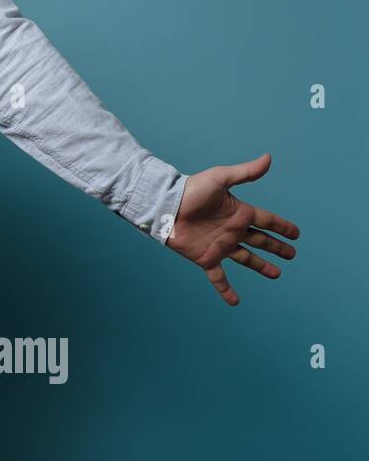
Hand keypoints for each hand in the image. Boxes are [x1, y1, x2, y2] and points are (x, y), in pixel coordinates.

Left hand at [165, 153, 299, 305]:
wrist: (164, 207)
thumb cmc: (190, 190)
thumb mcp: (220, 179)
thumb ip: (245, 172)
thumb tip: (268, 158)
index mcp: (239, 213)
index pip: (267, 221)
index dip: (282, 227)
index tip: (296, 233)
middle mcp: (232, 230)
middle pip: (261, 241)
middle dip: (276, 247)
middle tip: (292, 254)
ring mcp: (220, 245)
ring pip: (246, 258)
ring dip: (261, 266)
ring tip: (276, 274)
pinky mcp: (206, 258)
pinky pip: (218, 277)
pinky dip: (226, 289)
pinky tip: (235, 301)